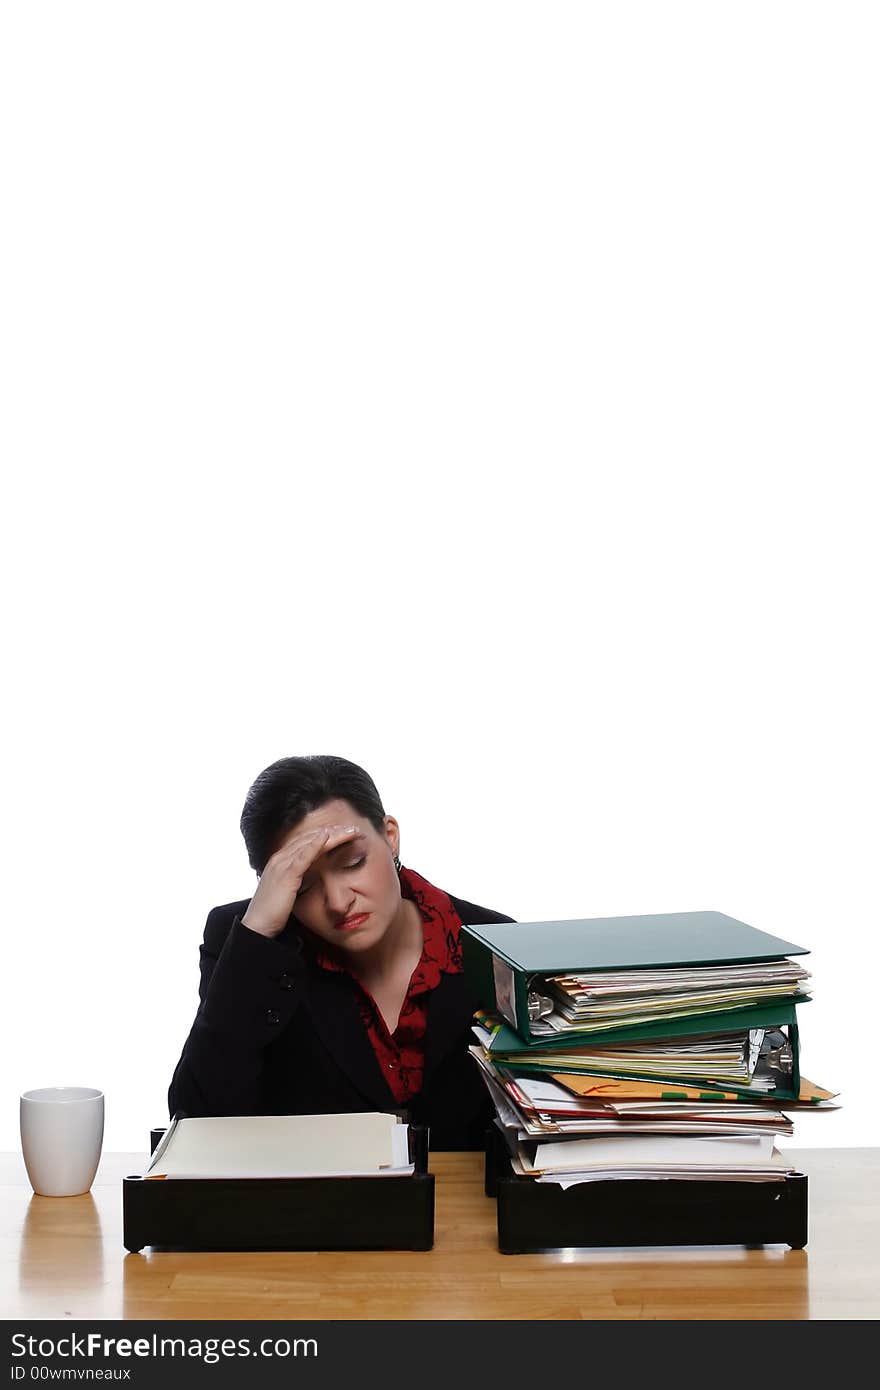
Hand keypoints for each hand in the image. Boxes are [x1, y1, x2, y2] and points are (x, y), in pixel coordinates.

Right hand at [240, 823, 361, 938]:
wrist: (257, 926)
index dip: (327, 835)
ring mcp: (281, 865)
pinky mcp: (285, 875)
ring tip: (349, 830)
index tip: (344, 833)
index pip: (307, 841)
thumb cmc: (273, 912)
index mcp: (281, 860)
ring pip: (309, 843)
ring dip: (331, 835)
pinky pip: (302, 857)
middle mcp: (280, 858)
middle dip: (333, 831)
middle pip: (310, 838)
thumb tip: (312, 877)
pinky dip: (314, 845)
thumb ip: (298, 880)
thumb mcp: (288, 890)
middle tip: (353, 828)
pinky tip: (326, 837)